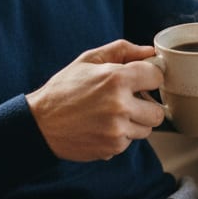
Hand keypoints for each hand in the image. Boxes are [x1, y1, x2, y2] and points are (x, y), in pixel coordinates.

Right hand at [25, 40, 165, 160]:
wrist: (39, 123)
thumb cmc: (64, 89)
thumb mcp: (89, 60)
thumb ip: (122, 50)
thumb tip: (149, 51)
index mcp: (117, 79)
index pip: (157, 77)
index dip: (149, 77)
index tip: (141, 80)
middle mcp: (120, 106)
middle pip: (157, 111)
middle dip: (146, 105)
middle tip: (127, 101)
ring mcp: (117, 130)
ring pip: (146, 129)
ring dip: (134, 122)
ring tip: (111, 114)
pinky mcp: (112, 148)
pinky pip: (129, 141)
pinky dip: (120, 135)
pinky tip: (101, 127)